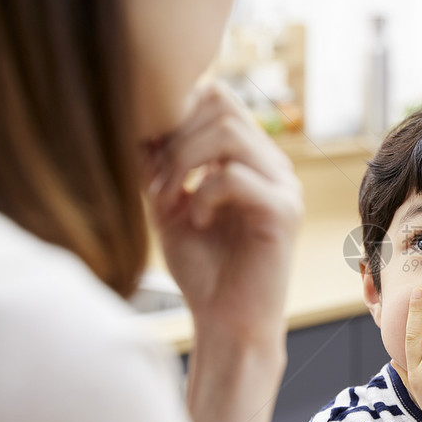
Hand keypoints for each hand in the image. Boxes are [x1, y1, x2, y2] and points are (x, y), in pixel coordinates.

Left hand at [144, 81, 302, 351]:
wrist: (228, 323)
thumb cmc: (204, 270)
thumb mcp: (170, 206)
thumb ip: (160, 163)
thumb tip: (137, 118)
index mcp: (251, 158)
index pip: (217, 98)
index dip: (175, 112)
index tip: (147, 153)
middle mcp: (273, 165)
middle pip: (222, 105)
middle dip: (175, 137)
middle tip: (156, 181)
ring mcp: (284, 186)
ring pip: (229, 134)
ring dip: (184, 161)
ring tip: (170, 198)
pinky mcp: (284, 212)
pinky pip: (235, 177)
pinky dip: (203, 195)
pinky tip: (197, 220)